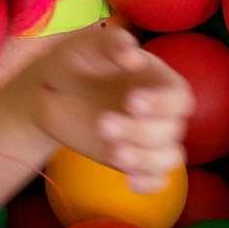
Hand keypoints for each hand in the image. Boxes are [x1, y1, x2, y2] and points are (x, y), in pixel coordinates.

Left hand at [19, 26, 192, 192]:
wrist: (50, 93)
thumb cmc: (74, 62)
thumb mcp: (85, 46)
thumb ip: (111, 44)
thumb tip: (133, 57)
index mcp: (157, 80)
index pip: (178, 96)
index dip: (161, 102)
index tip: (131, 101)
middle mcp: (160, 111)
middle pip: (171, 129)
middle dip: (140, 130)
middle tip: (103, 123)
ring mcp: (148, 138)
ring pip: (169, 157)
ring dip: (146, 159)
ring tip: (114, 153)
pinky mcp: (135, 160)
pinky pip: (157, 178)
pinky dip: (149, 183)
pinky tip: (130, 182)